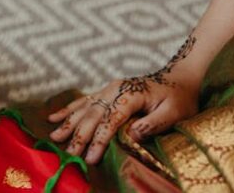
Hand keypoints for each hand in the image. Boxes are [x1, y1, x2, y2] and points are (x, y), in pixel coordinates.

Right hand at [47, 73, 199, 164]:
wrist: (178, 77)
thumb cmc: (179, 97)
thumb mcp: (175, 112)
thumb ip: (153, 123)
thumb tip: (131, 136)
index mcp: (130, 94)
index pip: (110, 120)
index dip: (99, 139)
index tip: (90, 157)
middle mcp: (115, 89)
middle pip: (92, 115)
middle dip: (79, 135)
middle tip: (68, 152)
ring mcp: (108, 89)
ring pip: (84, 108)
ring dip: (68, 123)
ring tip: (54, 137)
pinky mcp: (106, 92)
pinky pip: (83, 101)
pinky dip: (68, 110)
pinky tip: (53, 117)